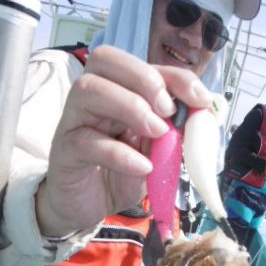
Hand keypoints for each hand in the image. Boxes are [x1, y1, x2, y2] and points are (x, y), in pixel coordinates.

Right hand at [36, 45, 212, 236]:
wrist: (89, 205)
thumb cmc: (121, 172)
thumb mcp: (155, 150)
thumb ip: (173, 130)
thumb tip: (201, 115)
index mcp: (117, 90)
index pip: (141, 64)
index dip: (174, 76)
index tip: (200, 99)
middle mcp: (91, 97)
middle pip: (105, 60)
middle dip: (146, 80)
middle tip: (169, 111)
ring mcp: (74, 121)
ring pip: (89, 90)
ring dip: (131, 106)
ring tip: (157, 134)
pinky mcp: (65, 151)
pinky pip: (86, 141)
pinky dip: (120, 153)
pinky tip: (143, 166)